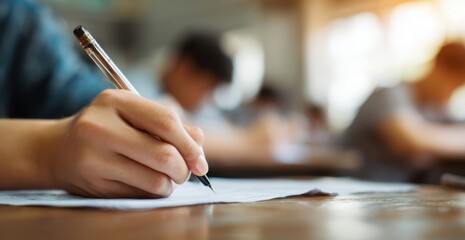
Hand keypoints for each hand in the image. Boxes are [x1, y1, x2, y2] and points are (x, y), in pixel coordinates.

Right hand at [43, 90, 207, 197]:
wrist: (58, 150)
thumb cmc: (106, 128)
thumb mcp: (132, 114)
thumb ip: (168, 124)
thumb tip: (199, 142)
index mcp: (115, 101)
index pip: (167, 122)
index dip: (191, 144)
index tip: (201, 160)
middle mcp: (100, 128)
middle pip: (164, 155)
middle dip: (185, 169)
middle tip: (186, 172)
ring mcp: (94, 158)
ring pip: (155, 180)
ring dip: (171, 183)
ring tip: (167, 177)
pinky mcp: (94, 185)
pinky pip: (141, 195)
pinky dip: (154, 191)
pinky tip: (146, 182)